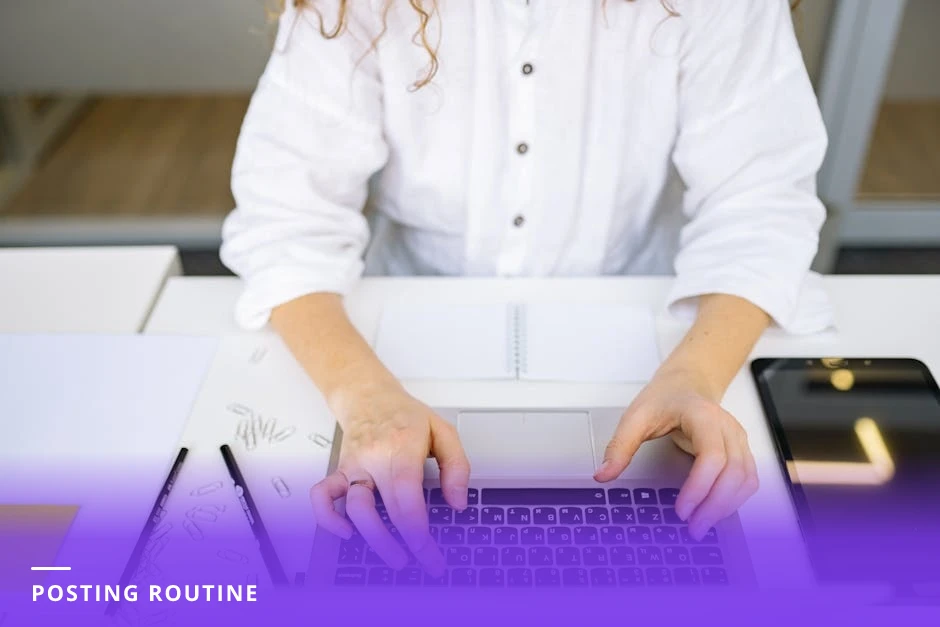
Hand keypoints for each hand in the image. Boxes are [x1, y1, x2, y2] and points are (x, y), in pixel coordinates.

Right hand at [309, 382, 469, 575]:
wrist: (368, 395)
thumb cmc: (406, 415)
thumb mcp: (443, 430)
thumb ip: (457, 465)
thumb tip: (458, 501)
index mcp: (402, 447)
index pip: (407, 497)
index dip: (417, 531)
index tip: (430, 553)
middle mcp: (373, 458)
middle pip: (384, 509)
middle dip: (404, 544)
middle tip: (423, 563)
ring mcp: (353, 466)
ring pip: (354, 508)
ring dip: (373, 539)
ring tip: (395, 558)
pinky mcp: (339, 471)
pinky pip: (322, 496)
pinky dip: (328, 519)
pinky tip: (347, 533)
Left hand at [594, 367, 758, 539]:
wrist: (687, 383)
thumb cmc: (665, 398)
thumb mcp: (636, 416)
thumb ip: (620, 446)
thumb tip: (603, 474)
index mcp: (703, 416)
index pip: (712, 456)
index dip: (699, 487)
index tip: (681, 509)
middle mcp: (727, 428)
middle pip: (734, 472)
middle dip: (715, 506)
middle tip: (692, 528)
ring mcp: (738, 440)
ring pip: (746, 479)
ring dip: (727, 507)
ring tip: (701, 526)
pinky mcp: (741, 451)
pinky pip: (747, 480)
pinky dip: (734, 501)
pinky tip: (714, 513)